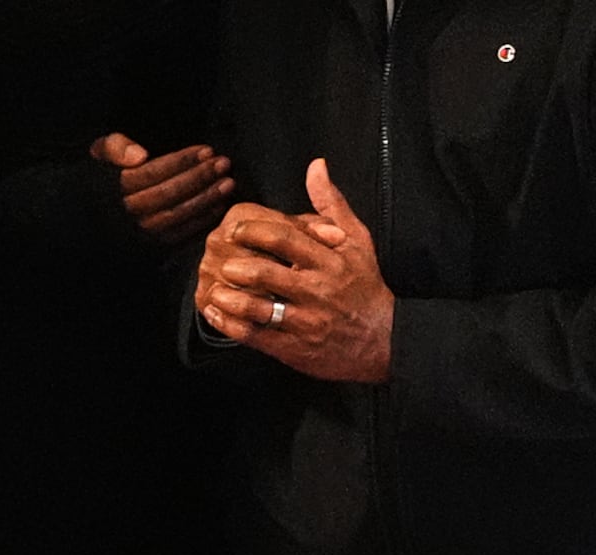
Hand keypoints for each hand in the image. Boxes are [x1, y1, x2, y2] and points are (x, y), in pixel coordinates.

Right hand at [93, 131, 234, 239]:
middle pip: (164, 195)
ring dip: (204, 200)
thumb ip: (115, 147)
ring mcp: (135, 232)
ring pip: (172, 216)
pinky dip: (199, 222)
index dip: (180, 162)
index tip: (206, 150)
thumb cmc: (101, 177)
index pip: (149, 174)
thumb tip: (140, 156)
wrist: (86, 217)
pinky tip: (218, 206)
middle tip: (223, 164)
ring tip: (228, 183)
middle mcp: (123, 213)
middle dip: (197, 178)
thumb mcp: (98, 155)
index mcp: (109, 189)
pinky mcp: (145, 247)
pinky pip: (175, 236)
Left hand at [196, 160, 394, 383]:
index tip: (235, 230)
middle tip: (220, 260)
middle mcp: (317, 289)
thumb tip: (315, 166)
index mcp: (330, 260)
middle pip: (269, 274)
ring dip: (231, 299)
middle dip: (239, 267)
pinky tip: (216, 314)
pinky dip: (231, 326)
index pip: (287, 240)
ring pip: (259, 309)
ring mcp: (305, 321)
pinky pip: (257, 336)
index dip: (256, 233)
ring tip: (214, 289)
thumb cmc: (364, 284)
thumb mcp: (357, 240)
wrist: (381, 338)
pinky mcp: (294, 347)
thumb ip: (331, 204)